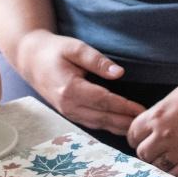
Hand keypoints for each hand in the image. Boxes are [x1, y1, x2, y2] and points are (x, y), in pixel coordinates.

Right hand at [12, 30, 146, 135]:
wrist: (30, 60)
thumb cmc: (53, 51)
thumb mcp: (75, 48)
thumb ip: (97, 60)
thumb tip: (119, 73)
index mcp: (70, 89)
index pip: (104, 101)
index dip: (124, 107)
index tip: (142, 110)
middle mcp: (69, 105)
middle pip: (103, 117)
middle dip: (125, 121)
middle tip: (147, 124)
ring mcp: (68, 112)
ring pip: (98, 124)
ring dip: (118, 128)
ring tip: (139, 129)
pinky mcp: (69, 114)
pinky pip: (92, 124)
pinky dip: (108, 127)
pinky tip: (122, 128)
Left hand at [126, 69, 177, 176]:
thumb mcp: (174, 97)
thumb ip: (159, 114)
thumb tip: (152, 126)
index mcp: (157, 115)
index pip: (132, 135)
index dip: (136, 137)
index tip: (141, 138)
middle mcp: (165, 134)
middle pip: (142, 153)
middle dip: (146, 151)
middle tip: (154, 148)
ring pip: (157, 166)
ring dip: (159, 162)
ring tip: (167, 155)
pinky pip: (176, 174)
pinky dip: (174, 171)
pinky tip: (177, 164)